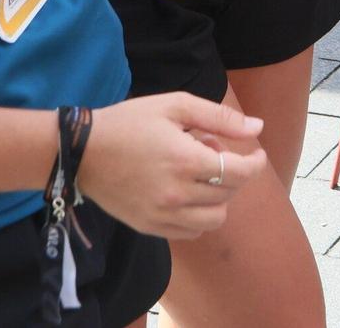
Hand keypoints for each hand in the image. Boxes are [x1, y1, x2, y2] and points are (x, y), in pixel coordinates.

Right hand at [82, 93, 268, 239]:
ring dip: (220, 197)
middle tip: (213, 152)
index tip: (256, 153)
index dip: (256, 163)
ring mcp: (162, 215)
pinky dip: (199, 216)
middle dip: (233, 172)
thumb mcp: (176, 106)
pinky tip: (188, 193)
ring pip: (214, 218)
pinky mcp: (148, 227)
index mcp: (185, 161)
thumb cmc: (130, 122)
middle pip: (229, 193)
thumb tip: (258, 129)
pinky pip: (191, 232)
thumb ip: (220, 118)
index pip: (240, 173)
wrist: (81, 151)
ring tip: (201, 175)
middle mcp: (176, 194)